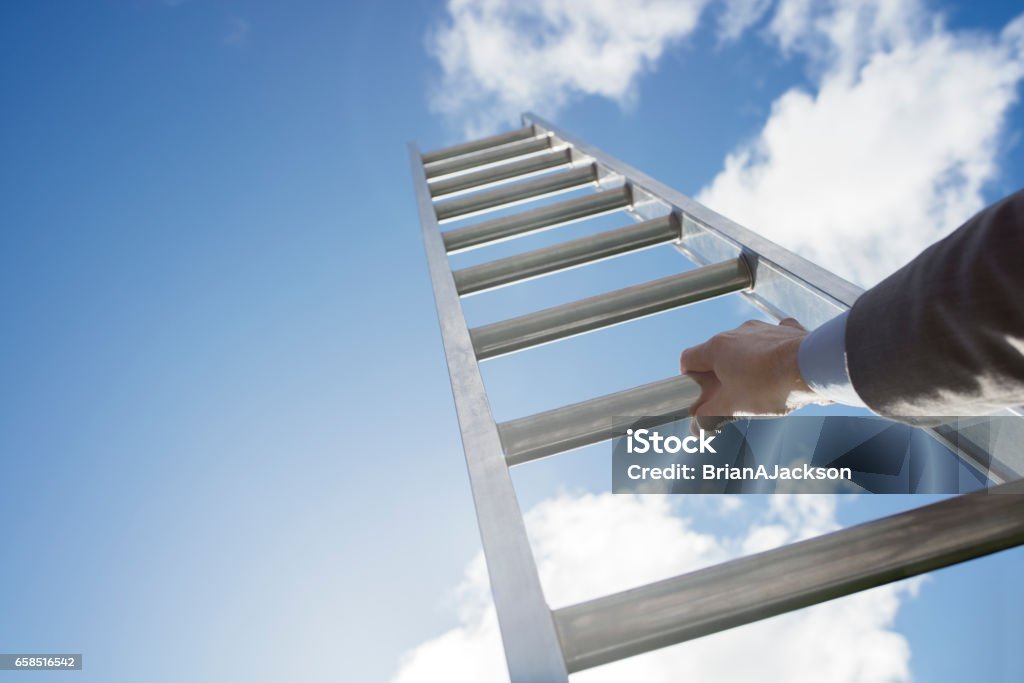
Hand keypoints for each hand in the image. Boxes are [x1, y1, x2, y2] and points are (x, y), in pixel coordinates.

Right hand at [678, 318, 826, 429]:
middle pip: (717, 354)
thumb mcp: (734, 407)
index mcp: (717, 348)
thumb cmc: (771, 385)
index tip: (700, 394)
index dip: (690, 379)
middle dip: (720, 375)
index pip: (688, 359)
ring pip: (744, 346)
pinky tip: (781, 368)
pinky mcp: (786, 330)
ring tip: (761, 387)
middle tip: (732, 398)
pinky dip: (771, 353)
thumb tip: (695, 427)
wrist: (815, 367)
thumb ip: (709, 416)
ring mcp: (762, 329)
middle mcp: (736, 332)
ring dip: (745, 364)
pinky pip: (772, 339)